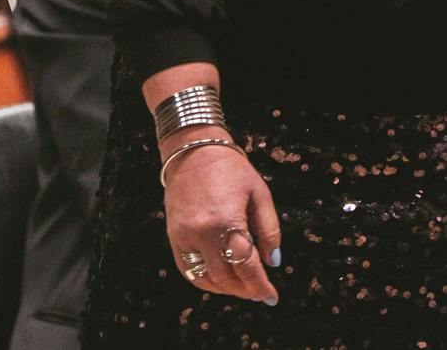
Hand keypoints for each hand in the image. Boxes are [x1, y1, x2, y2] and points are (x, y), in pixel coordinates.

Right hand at [161, 129, 282, 304]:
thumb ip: (269, 230)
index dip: (260, 285)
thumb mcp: (260, 194)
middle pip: (226, 277)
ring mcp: (184, 237)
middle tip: (259, 291)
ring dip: (226, 288)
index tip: (271, 296)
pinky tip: (220, 279)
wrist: (193, 151)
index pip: (246, 266)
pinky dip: (205, 280)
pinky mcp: (173, 237)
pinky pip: (188, 270)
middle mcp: (202, 233)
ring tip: (243, 286)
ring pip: (205, 279)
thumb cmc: (231, 169)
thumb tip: (273, 262)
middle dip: (245, 289)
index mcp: (227, 221)